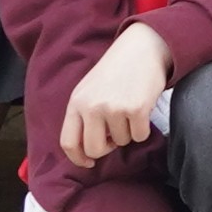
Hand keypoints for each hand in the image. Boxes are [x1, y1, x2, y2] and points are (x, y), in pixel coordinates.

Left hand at [56, 19, 174, 166]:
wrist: (142, 49)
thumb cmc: (115, 72)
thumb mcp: (89, 90)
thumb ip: (83, 117)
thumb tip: (87, 151)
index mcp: (76, 103)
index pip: (68, 142)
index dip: (78, 158)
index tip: (88, 163)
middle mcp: (92, 107)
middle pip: (95, 149)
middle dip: (107, 148)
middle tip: (115, 135)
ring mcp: (114, 108)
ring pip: (121, 142)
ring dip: (128, 132)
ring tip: (129, 109)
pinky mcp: (136, 109)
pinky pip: (139, 136)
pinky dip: (143, 128)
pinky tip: (141, 109)